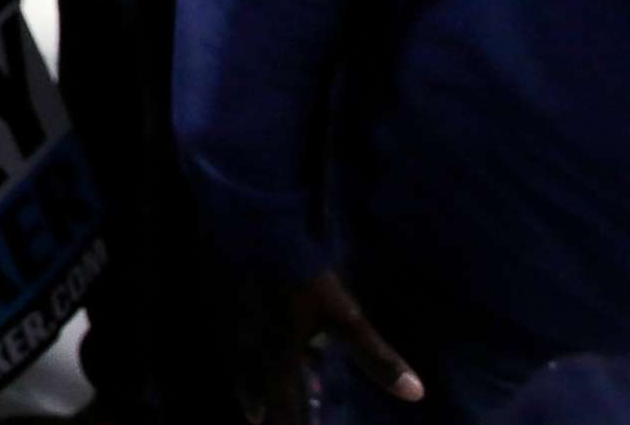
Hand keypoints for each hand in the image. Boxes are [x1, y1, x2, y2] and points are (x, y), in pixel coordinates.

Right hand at [233, 272, 421, 424]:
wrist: (254, 228)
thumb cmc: (302, 275)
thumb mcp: (344, 317)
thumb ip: (375, 356)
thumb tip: (415, 393)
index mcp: (277, 358)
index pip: (283, 407)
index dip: (290, 423)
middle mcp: (248, 349)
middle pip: (250, 391)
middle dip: (258, 408)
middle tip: (258, 419)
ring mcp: (227, 325)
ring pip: (233, 365)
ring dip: (243, 384)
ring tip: (248, 399)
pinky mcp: (216, 301)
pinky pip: (223, 336)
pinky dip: (233, 350)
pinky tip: (236, 342)